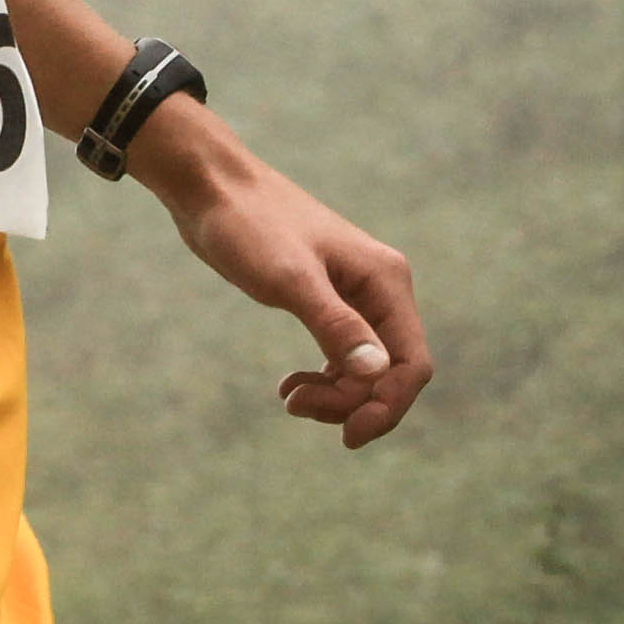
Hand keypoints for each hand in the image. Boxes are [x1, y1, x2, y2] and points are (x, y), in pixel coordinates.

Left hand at [147, 133, 429, 446]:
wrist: (212, 188)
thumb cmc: (249, 226)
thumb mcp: (290, 280)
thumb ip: (334, 325)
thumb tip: (376, 373)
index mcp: (385, 281)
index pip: (411, 363)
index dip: (388, 406)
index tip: (347, 435)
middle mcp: (379, 289)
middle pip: (388, 371)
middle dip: (351, 400)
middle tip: (297, 407)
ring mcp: (353, 295)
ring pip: (363, 367)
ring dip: (335, 394)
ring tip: (290, 399)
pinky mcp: (324, 298)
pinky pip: (340, 353)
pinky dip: (322, 377)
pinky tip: (288, 387)